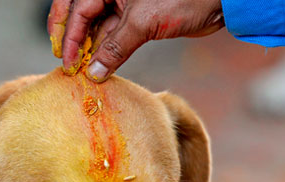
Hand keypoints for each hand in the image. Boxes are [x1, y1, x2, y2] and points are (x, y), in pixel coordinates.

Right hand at [48, 0, 223, 81]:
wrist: (217, 2)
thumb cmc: (182, 0)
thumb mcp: (143, 23)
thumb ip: (115, 47)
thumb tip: (94, 72)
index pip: (77, 8)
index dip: (69, 36)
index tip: (67, 62)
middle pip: (81, 16)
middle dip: (73, 41)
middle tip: (68, 66)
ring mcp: (124, 5)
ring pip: (97, 27)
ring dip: (89, 49)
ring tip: (83, 72)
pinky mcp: (137, 20)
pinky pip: (113, 36)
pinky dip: (106, 51)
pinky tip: (99, 67)